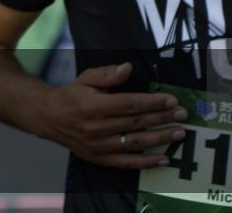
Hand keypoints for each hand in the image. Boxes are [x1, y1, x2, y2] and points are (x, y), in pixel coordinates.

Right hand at [37, 62, 188, 168]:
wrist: (49, 117)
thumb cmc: (72, 95)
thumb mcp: (86, 79)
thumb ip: (107, 74)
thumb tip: (128, 68)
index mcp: (93, 105)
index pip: (129, 104)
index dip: (152, 102)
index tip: (171, 100)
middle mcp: (96, 127)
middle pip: (136, 123)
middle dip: (162, 118)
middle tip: (182, 114)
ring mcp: (98, 145)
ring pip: (135, 143)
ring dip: (160, 138)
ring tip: (179, 133)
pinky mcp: (99, 158)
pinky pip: (126, 163)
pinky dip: (146, 163)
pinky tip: (164, 159)